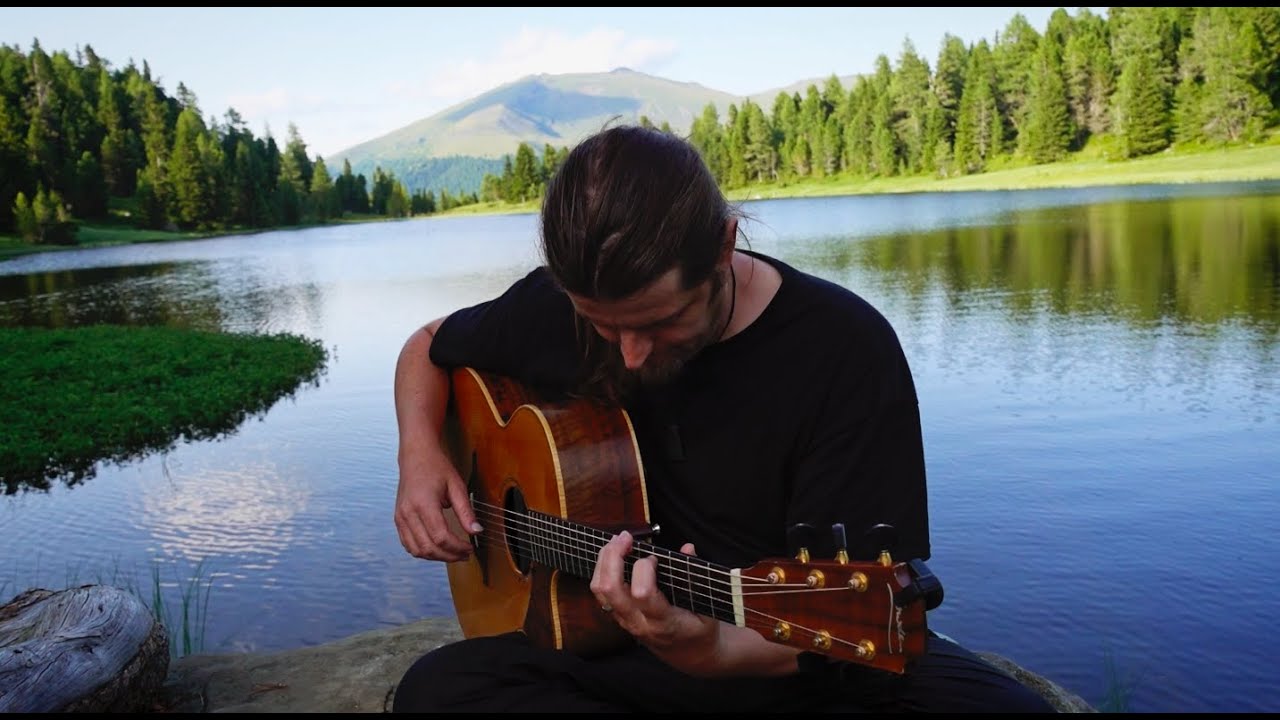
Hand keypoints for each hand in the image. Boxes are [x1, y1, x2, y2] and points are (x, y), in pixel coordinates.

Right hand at [394, 444, 481, 561]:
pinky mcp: (398, 520)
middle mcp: (408, 513)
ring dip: (437, 557)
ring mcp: (400, 518)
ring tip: (453, 554)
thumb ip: (466, 511)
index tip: (470, 548)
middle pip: (429, 548)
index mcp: (423, 504)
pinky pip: (409, 545)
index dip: (457, 547)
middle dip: (449, 556)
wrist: (416, 456)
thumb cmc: (436, 467)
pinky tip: (438, 549)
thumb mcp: (457, 486)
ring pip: (417, 550)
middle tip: (465, 554)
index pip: (441, 537)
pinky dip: (423, 552)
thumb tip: (476, 531)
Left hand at [589, 531, 723, 674]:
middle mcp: (638, 622)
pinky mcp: (618, 617)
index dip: (644, 569)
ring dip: (604, 560)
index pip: (642, 594)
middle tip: (626, 537)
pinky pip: (600, 593)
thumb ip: (695, 578)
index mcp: (663, 622)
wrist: (689, 655)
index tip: (655, 558)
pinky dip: (602, 570)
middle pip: (611, 589)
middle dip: (613, 557)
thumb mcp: (707, 608)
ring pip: (600, 590)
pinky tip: (613, 555)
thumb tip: (688, 548)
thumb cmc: (699, 631)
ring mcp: (625, 621)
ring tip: (617, 541)